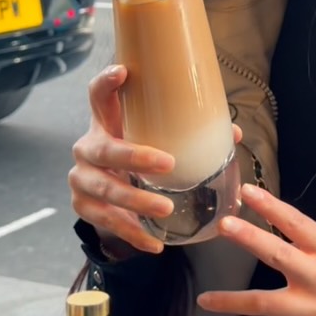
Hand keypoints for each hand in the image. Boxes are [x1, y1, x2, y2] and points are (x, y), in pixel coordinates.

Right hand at [69, 64, 241, 255]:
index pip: (98, 96)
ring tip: (165, 210)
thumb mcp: (153, 139)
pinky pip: (106, 222)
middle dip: (135, 157)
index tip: (124, 72)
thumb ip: (187, 132)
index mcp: (105, 122)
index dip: (107, 83)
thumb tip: (233, 133)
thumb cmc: (137, 154)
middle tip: (168, 165)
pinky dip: (132, 233)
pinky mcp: (82, 206)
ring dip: (135, 201)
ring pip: (105, 190)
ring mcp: (82, 178)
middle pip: (105, 149)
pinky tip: (154, 243)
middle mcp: (88, 147)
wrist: (106, 191)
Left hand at [197, 185, 315, 315]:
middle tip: (223, 224)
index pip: (295, 222)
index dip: (270, 205)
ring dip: (232, 300)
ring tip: (205, 299)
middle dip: (248, 238)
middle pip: (277, 254)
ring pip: (266, 303)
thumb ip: (308, 244)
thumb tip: (268, 223)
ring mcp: (314, 310)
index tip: (246, 191)